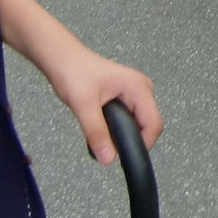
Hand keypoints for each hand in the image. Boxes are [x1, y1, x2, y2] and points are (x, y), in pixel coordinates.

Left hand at [44, 46, 161, 163]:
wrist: (63, 59)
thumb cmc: (73, 72)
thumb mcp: (83, 105)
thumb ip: (96, 133)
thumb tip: (108, 158)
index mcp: (138, 87)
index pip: (154, 124)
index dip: (141, 144)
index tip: (122, 155)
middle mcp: (141, 89)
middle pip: (148, 126)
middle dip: (130, 140)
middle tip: (106, 144)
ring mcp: (135, 93)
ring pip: (139, 125)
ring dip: (122, 135)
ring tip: (100, 132)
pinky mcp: (127, 98)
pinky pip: (130, 120)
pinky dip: (118, 129)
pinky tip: (102, 127)